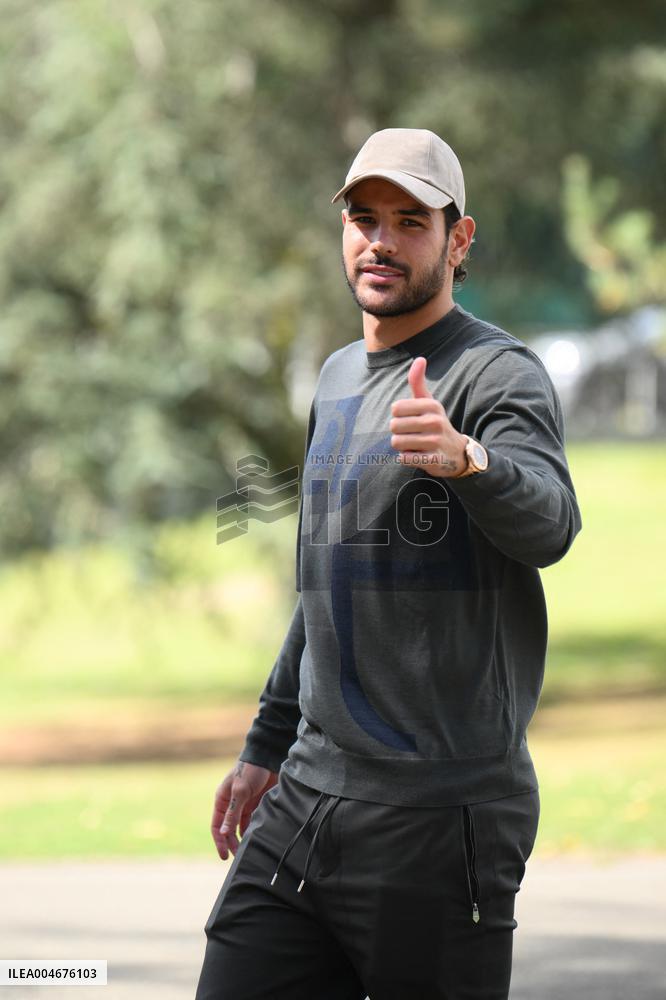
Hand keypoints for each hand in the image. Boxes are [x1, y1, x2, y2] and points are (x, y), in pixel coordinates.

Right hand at [211, 760, 278, 859]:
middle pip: (228, 829)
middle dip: (232, 843)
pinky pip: (252, 821)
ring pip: (241, 827)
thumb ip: (233, 813)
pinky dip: (253, 830)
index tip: (224, 856)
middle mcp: (231, 804)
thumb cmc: (250, 771)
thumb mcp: (240, 791)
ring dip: (243, 838)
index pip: (217, 826)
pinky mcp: (256, 803)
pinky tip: (258, 838)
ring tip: (249, 851)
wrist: (268, 758)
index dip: (220, 841)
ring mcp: (244, 804)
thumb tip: (223, 833)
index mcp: (222, 800)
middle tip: (238, 857)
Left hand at [390, 356, 467, 477]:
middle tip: (412, 434)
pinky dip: (407, 458)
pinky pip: (404, 458)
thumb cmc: (435, 423)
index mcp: (431, 405)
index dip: (398, 416)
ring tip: (415, 444)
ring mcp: (435, 441)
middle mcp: (434, 421)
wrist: (456, 452)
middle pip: (394, 426)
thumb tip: (420, 358)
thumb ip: (418, 382)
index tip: (410, 419)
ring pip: (397, 442)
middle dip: (398, 432)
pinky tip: (419, 455)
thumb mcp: (429, 402)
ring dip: (402, 446)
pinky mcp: (433, 460)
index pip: (396, 408)